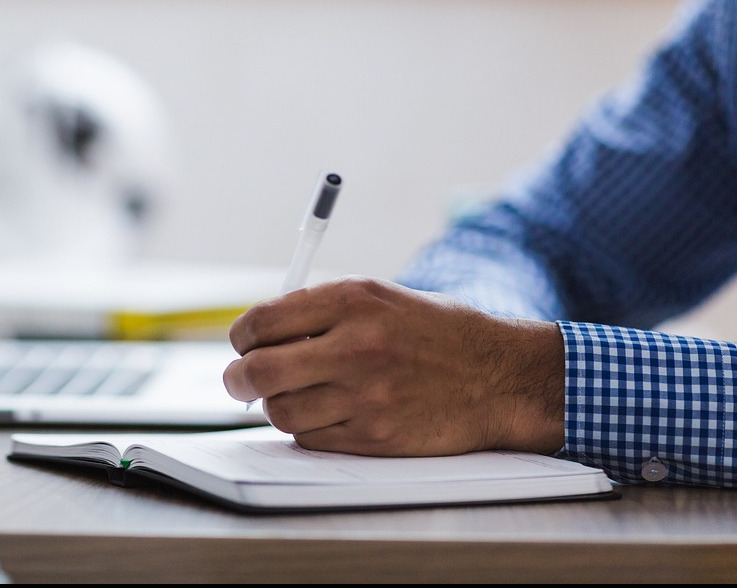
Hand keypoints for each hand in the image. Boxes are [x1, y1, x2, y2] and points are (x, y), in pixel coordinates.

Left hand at [223, 276, 564, 456]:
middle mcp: (355, 345)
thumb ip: (320, 311)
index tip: (243, 344)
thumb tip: (258, 335)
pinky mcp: (374, 437)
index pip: (262, 321)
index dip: (242, 337)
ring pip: (280, 412)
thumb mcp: (380, 298)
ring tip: (296, 395)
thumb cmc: (435, 333)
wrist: (499, 376)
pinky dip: (308, 429)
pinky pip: (311, 439)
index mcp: (352, 300)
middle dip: (238, 379)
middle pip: (258, 371)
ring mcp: (365, 396)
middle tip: (240, 380)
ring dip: (277, 406)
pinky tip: (329, 413)